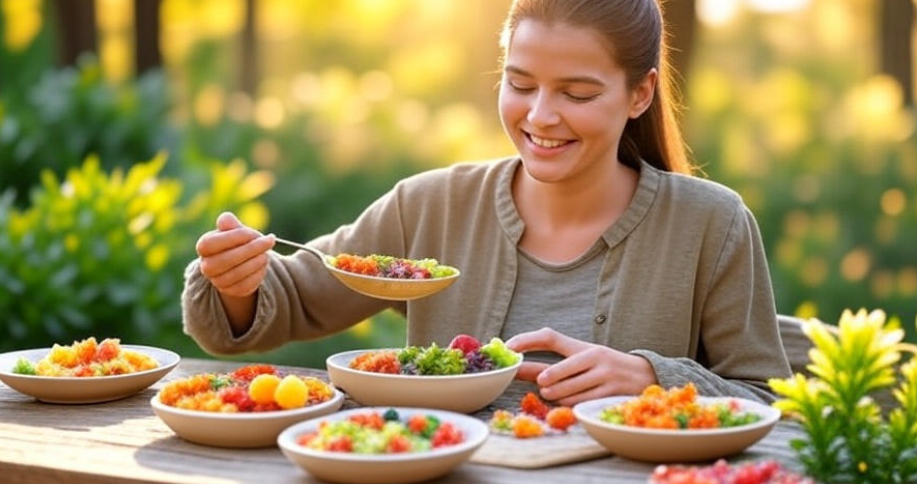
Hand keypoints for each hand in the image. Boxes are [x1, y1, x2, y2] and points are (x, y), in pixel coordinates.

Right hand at [196, 212, 274, 297]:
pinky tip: (263, 264)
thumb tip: (225, 219)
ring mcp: (217, 281)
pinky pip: (245, 285)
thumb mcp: (235, 229)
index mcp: (204, 247)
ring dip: (256, 262)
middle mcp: (206, 266)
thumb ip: (230, 224)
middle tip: (269, 241)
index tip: (254, 233)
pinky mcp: (231, 291)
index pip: (212, 243)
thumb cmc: (237, 241)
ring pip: (237, 274)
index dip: (235, 237)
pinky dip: (258, 274)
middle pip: (226, 260)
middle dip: (251, 249)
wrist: (240, 262)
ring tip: (267, 253)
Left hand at [505, 328, 657, 405]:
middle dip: (542, 381)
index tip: (509, 347)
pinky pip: (579, 403)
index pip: (550, 337)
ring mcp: (602, 375)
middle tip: (540, 386)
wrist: (646, 375)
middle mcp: (593, 357)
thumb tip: (521, 369)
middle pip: (553, 371)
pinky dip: (569, 405)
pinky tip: (569, 403)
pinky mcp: (609, 393)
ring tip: (553, 394)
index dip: (527, 341)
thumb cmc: (606, 368)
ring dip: (554, 396)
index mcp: (582, 346)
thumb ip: (555, 365)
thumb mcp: (584, 359)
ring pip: (564, 391)